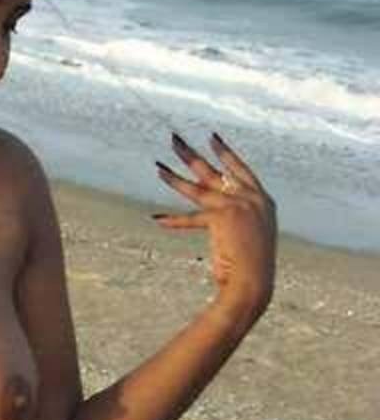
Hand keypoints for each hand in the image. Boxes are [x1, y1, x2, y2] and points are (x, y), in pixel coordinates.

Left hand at [152, 131, 277, 317]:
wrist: (256, 282)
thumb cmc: (253, 268)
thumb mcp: (252, 236)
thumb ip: (240, 220)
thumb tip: (221, 214)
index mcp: (263, 201)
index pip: (241, 170)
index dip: (225, 153)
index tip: (211, 138)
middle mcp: (252, 198)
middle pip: (214, 171)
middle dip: (191, 154)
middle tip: (174, 138)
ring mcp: (237, 205)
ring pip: (197, 188)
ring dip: (174, 177)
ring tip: (157, 166)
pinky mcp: (221, 217)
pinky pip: (190, 218)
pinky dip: (172, 222)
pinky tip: (156, 218)